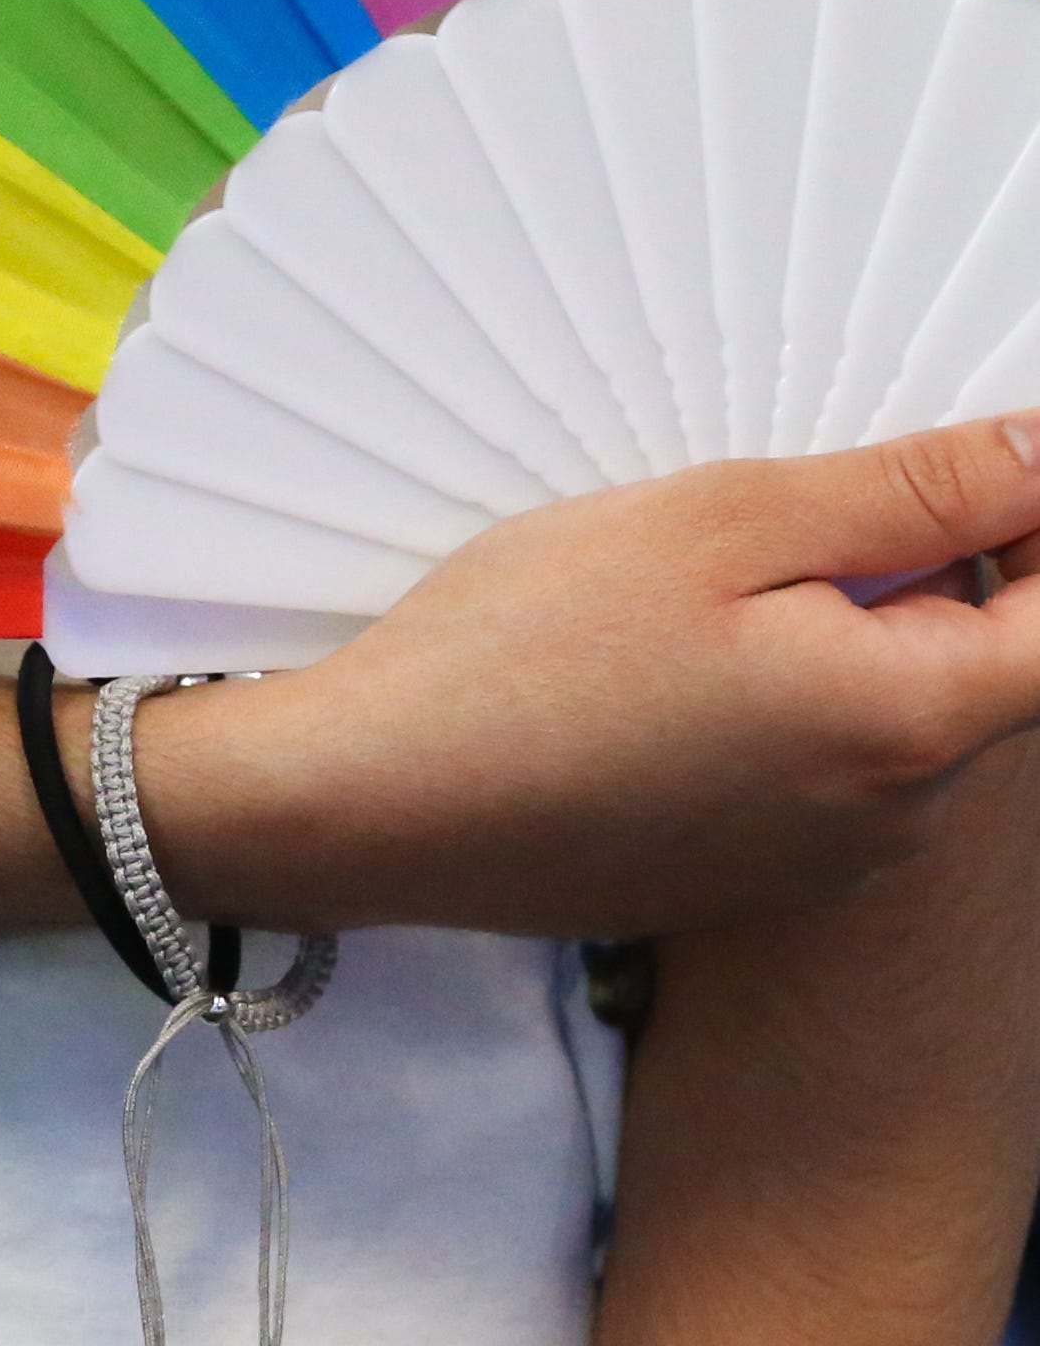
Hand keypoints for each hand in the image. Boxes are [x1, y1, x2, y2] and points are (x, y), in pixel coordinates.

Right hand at [155, 414, 1039, 939]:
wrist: (373, 806)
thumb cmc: (522, 657)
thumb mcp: (718, 524)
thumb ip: (912, 492)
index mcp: (909, 720)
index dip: (1038, 525)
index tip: (971, 464)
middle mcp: (896, 816)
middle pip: (987, 664)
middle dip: (929, 569)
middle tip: (792, 505)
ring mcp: (823, 862)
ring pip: (895, 715)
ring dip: (843, 636)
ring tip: (695, 590)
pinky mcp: (747, 880)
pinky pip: (820, 772)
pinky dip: (779, 703)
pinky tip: (658, 671)